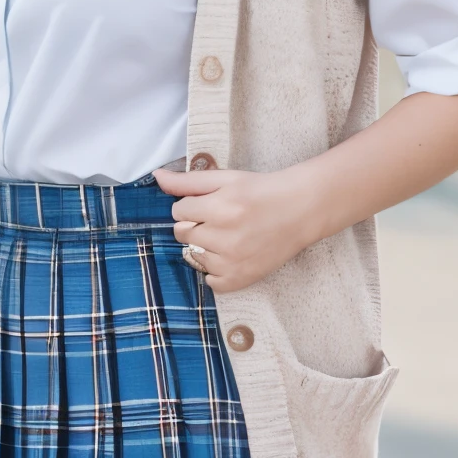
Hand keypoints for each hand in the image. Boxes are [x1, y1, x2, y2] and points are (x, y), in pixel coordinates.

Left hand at [152, 165, 313, 293]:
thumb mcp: (226, 178)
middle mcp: (225, 237)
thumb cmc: (261, 191)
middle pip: (182, 234)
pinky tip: (231, 255)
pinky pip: (210, 281)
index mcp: (221, 207)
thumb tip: (156, 176)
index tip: (211, 204)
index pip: (178, 210)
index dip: (192, 205)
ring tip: (231, 235)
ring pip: (193, 256)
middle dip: (195, 224)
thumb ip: (188, 181)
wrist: (301, 210)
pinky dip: (215, 270)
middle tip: (221, 219)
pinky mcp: (241, 279)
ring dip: (205, 247)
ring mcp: (233, 262)